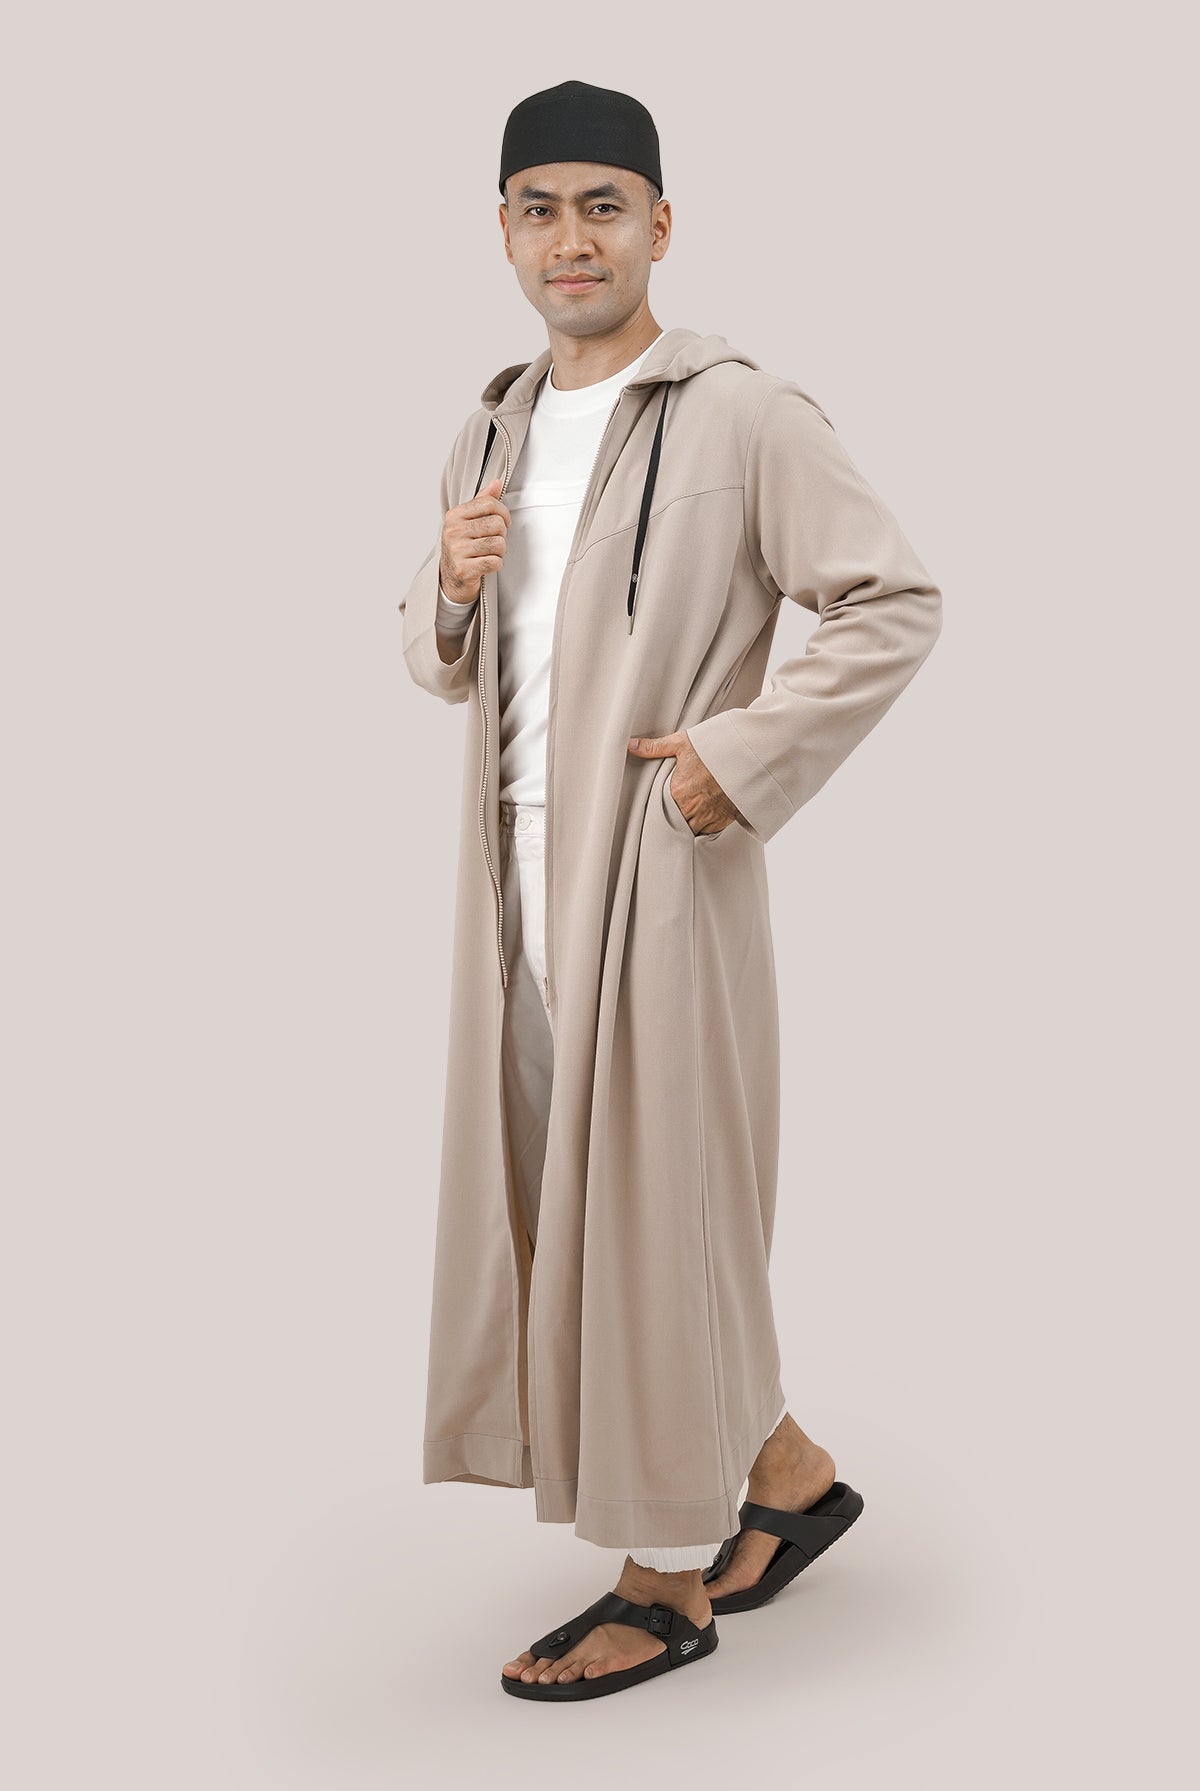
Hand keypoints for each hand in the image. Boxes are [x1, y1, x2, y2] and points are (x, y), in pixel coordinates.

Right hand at [440, 478, 511, 599]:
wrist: (450, 578)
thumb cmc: (462, 547)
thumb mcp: (468, 521)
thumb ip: (482, 501)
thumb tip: (497, 483)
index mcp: (454, 516)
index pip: (489, 504)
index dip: (504, 513)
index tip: (504, 522)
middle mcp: (453, 531)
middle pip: (497, 524)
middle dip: (501, 535)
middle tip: (493, 541)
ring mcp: (457, 551)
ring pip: (499, 544)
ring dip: (500, 551)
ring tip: (489, 553)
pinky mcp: (464, 569)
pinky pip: (495, 562)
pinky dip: (496, 564)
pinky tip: (487, 564)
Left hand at [626, 729, 743, 836]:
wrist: (747, 756)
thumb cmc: (715, 749)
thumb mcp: (683, 743)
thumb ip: (655, 747)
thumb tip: (631, 745)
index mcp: (678, 791)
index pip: (658, 809)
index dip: (657, 810)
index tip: (657, 807)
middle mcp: (691, 808)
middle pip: (674, 822)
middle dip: (671, 819)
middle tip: (669, 814)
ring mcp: (707, 817)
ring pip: (689, 830)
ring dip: (686, 825)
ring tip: (685, 817)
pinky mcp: (721, 822)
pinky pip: (706, 832)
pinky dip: (702, 827)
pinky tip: (701, 818)